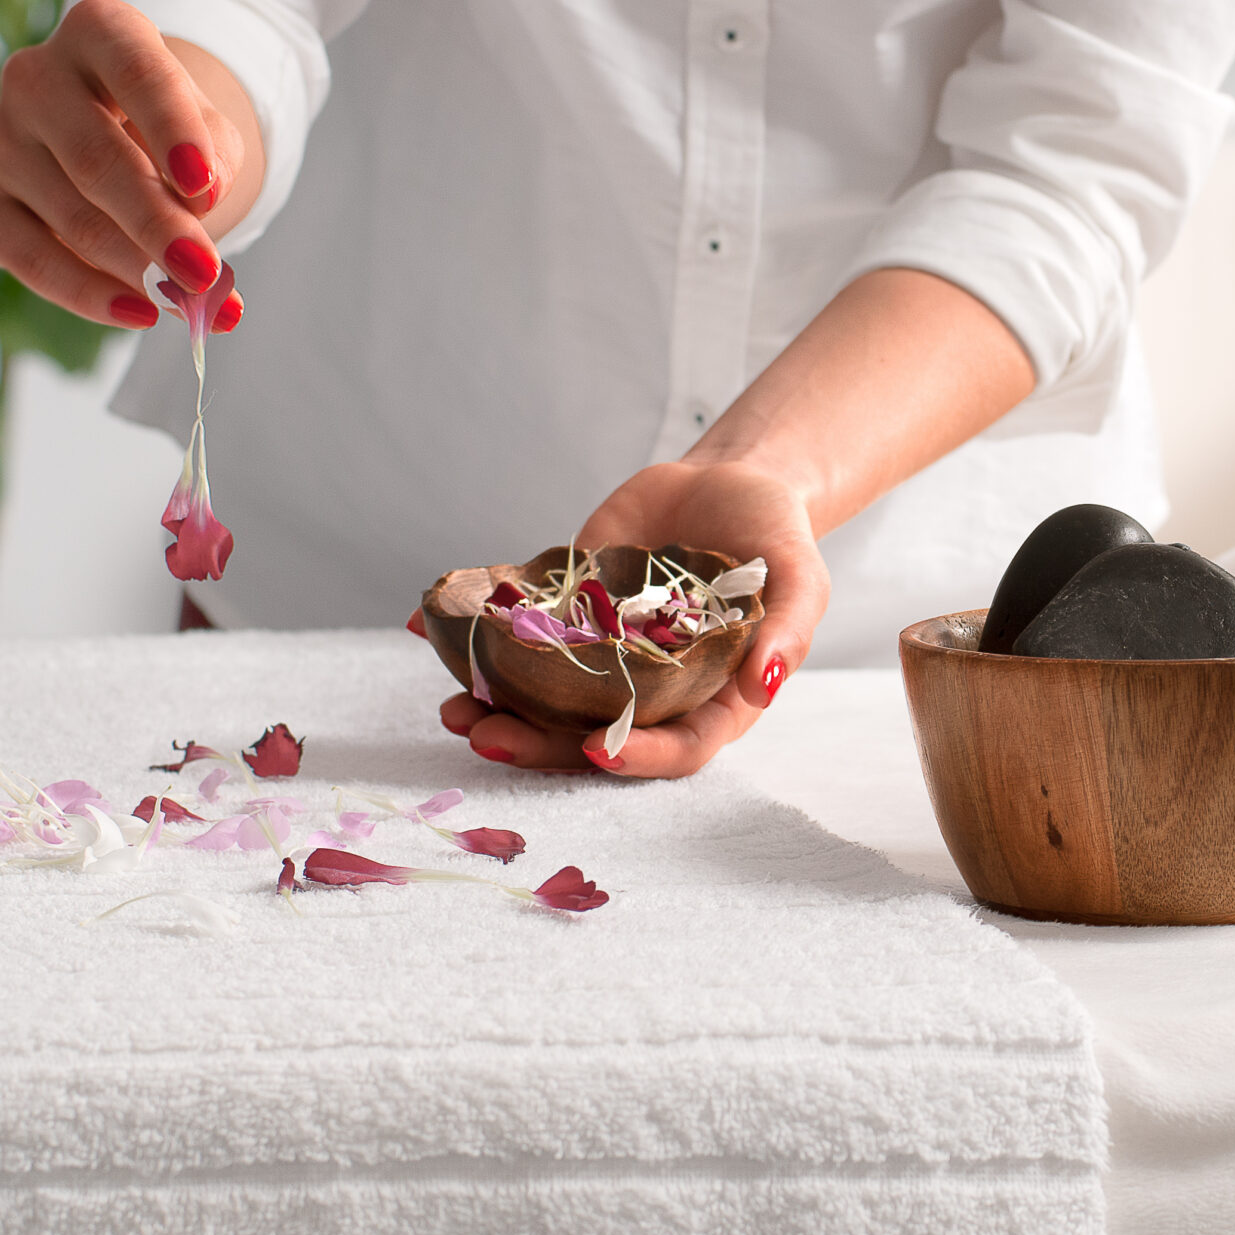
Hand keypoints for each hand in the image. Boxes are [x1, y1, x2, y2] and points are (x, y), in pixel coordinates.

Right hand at [0, 0, 257, 331]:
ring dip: (135, 267)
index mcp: (100, 31)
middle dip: (157, 224)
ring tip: (191, 302)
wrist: (119, 138)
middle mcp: (34, 75)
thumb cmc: (172, 129)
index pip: (138, 73)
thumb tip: (203, 209)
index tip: (206, 188)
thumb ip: (215, 162)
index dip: (172, 129)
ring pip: (70, 214)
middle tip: (205, 275)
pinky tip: (137, 312)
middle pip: (97, 158)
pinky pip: (26, 256)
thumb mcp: (209, 131)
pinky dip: (86, 292)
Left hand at [446, 458, 829, 778]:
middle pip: (595, 735)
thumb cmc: (776, 536)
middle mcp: (651, 688)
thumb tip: (765, 684)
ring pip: (548, 698)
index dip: (639, 754)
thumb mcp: (800, 578)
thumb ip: (788, 630)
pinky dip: (477, 638)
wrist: (729, 480)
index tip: (598, 747)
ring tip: (454, 709)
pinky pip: (523, 633)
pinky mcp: (569, 611)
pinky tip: (434, 629)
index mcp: (711, 698)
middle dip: (540, 745)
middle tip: (487, 736)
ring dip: (499, 708)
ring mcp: (604, 653)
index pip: (678, 746)